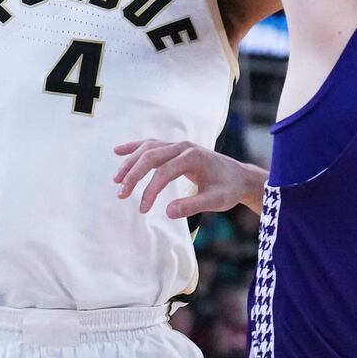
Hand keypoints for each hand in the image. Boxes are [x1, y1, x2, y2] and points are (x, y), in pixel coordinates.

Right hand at [112, 139, 265, 217]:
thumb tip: (168, 212)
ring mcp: (178, 145)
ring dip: (130, 162)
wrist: (239, 177)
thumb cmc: (228, 189)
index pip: (164, 172)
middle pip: (151, 156)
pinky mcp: (175, 148)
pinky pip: (151, 144)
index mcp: (193, 157)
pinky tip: (118, 152)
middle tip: (121, 194)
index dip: (150, 190)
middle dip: (133, 174)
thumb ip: (193, 205)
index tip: (143, 209)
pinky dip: (134, 148)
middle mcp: (183, 146)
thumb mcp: (216, 201)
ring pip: (148, 148)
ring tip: (117, 180)